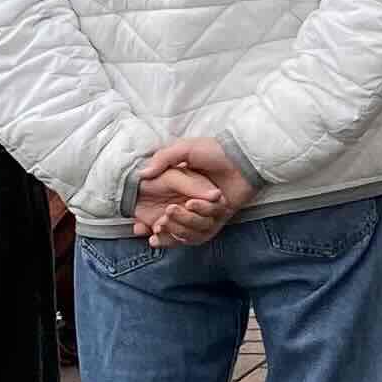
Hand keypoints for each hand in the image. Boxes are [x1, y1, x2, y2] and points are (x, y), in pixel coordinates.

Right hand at [133, 136, 249, 246]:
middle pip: (173, 223)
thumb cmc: (215, 151)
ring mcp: (207, 211)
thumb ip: (163, 159)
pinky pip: (204, 233)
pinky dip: (193, 230)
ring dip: (177, 225)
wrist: (244, 159)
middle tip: (153, 227)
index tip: (137, 225)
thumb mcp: (185, 149)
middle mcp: (192, 201)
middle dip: (162, 227)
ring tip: (167, 219)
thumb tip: (142, 174)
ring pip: (187, 228)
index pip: (161, 208)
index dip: (149, 219)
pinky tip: (183, 224)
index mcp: (182, 188)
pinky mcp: (220, 218)